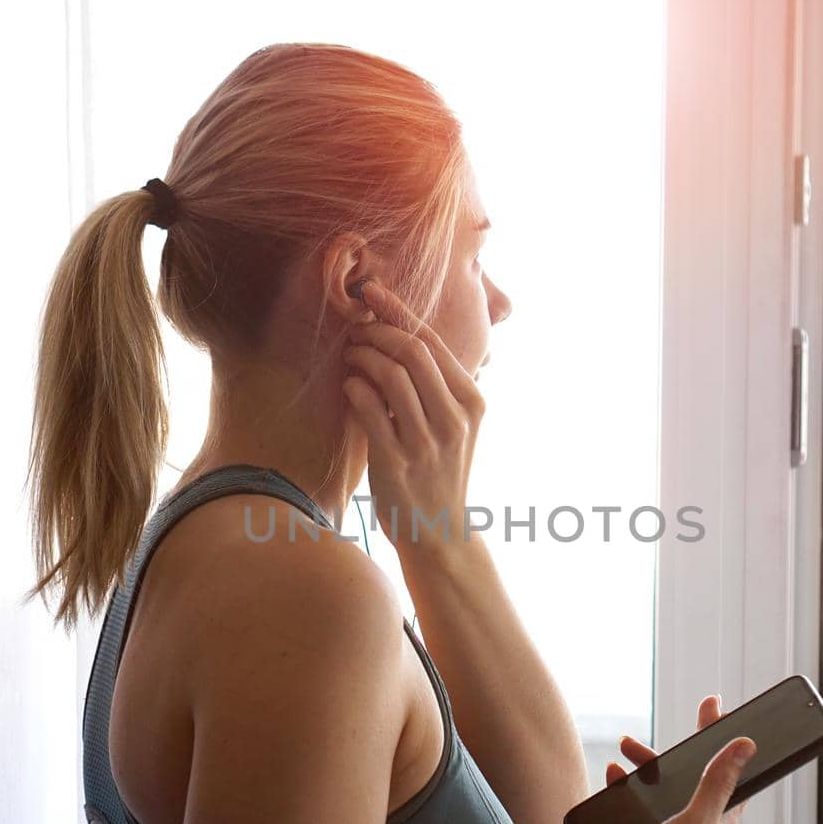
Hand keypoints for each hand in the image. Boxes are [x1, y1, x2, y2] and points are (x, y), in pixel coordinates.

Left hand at [340, 278, 485, 560]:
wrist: (439, 532)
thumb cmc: (439, 471)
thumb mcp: (454, 425)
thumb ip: (437, 386)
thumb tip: (401, 334)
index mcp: (472, 402)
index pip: (433, 342)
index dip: (398, 311)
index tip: (371, 292)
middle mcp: (455, 419)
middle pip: (413, 352)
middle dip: (377, 332)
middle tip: (355, 330)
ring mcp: (428, 443)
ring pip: (391, 377)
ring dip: (362, 357)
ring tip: (350, 357)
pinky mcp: (398, 464)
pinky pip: (371, 411)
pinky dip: (355, 389)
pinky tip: (349, 386)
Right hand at [594, 694, 755, 823]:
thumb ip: (718, 783)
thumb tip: (747, 744)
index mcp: (721, 818)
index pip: (730, 766)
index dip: (722, 733)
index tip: (713, 705)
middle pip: (691, 775)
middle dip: (666, 752)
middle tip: (637, 740)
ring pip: (664, 791)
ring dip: (644, 771)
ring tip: (620, 759)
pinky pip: (644, 810)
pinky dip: (629, 794)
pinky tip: (612, 786)